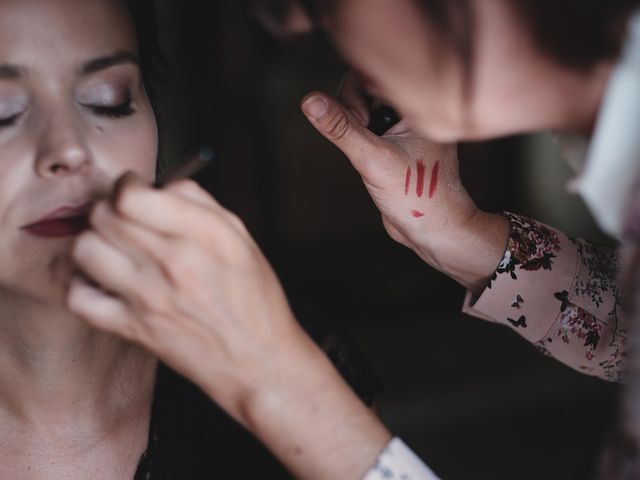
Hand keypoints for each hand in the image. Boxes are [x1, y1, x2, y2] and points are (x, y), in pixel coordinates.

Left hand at [67, 174, 309, 417]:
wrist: (259, 361)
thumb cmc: (255, 302)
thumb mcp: (243, 240)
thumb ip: (202, 204)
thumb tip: (164, 185)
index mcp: (205, 234)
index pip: (133, 195)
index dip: (126, 186)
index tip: (131, 191)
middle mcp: (174, 261)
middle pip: (105, 216)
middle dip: (109, 210)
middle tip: (122, 218)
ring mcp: (149, 297)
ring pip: (85, 249)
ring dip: (93, 242)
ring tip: (111, 249)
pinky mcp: (134, 328)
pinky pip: (80, 298)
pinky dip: (82, 285)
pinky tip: (102, 282)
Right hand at [301, 73, 508, 291]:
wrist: (435, 231)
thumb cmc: (415, 195)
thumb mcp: (372, 159)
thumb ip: (340, 128)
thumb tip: (309, 100)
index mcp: (419, 102)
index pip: (371, 74)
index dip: (355, 95)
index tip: (361, 126)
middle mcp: (413, 109)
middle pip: (364, 89)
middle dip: (354, 115)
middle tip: (367, 145)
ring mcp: (405, 126)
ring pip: (365, 110)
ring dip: (358, 131)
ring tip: (374, 158)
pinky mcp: (398, 142)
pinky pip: (371, 129)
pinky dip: (364, 142)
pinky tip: (377, 165)